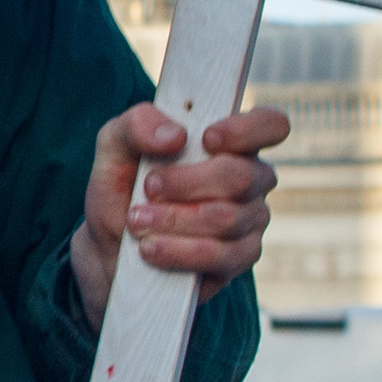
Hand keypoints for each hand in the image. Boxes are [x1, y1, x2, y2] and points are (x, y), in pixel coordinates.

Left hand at [68, 101, 290, 322]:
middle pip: (240, 176)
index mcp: (231, 141)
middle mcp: (251, 178)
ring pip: (227, 218)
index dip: (246, 129)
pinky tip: (151, 248)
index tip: (207, 138)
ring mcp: (251, 219)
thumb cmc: (125, 184)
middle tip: (148, 187)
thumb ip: (138, 124)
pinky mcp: (240, 257)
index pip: (270, 125)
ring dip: (174, 219)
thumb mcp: (116, 144)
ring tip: (137, 220)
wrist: (112, 242)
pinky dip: (179, 251)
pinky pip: (222, 255)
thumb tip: (175, 135)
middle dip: (186, 183)